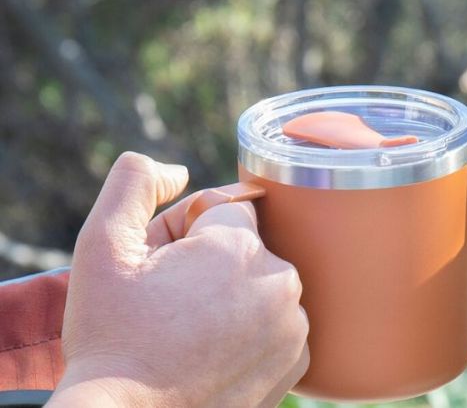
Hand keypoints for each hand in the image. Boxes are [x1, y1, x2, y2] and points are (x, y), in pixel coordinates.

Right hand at [47, 152, 308, 407]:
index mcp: (240, 247)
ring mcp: (293, 326)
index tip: (165, 268)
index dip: (188, 232)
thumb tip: (177, 170)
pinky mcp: (297, 362)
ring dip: (234, 298)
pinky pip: (276, 325)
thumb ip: (136, 184)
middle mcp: (280, 282)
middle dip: (213, 264)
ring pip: (262, 287)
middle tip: (171, 303)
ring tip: (190, 332)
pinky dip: (251, 333)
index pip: (227, 209)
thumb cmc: (113, 338)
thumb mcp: (103, 248)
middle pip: (248, 248)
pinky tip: (213, 353)